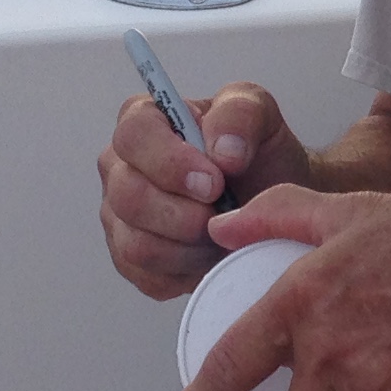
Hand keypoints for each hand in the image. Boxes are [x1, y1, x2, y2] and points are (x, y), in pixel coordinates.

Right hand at [96, 79, 315, 299]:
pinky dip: (188, 271)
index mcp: (143, 122)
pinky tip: (211, 254)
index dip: (172, 162)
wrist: (271, 206)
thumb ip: (241, 113)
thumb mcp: (261, 115)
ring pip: (137, 244)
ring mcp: (119, 217)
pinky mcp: (129, 261)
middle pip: (130, 196)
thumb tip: (222, 151)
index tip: (214, 182)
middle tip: (224, 214)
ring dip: (191, 245)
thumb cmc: (258, 156)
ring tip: (223, 233)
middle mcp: (119, 168)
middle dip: (185, 214)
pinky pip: (148, 276)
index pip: (134, 136)